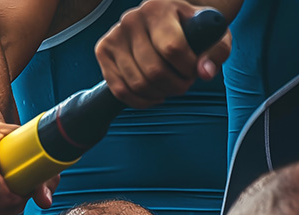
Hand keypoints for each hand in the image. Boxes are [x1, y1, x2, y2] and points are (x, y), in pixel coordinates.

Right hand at [96, 0, 229, 108]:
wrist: (163, 22)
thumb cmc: (192, 29)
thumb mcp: (212, 35)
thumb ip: (216, 52)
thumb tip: (204, 73)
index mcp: (159, 7)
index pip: (173, 48)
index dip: (188, 68)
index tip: (195, 71)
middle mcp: (132, 19)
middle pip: (154, 70)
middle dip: (175, 85)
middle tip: (185, 84)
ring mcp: (114, 36)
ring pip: (137, 83)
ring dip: (159, 94)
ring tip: (171, 88)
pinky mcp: (102, 51)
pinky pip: (119, 88)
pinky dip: (140, 101)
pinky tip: (155, 96)